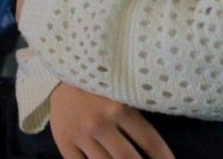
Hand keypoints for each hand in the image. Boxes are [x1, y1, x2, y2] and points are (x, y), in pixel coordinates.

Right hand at [48, 83, 175, 158]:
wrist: (59, 71)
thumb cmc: (97, 82)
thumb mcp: (120, 90)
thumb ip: (135, 114)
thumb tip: (156, 143)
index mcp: (120, 108)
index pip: (150, 141)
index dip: (163, 158)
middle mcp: (100, 123)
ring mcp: (81, 135)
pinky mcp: (64, 142)